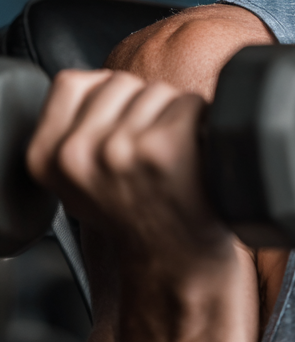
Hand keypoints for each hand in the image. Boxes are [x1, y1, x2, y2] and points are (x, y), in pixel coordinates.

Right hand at [25, 69, 234, 273]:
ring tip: (170, 158)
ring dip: (172, 116)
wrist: (172, 261)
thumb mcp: (77, 182)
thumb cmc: (135, 216)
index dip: (107, 98)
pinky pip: (189, 103)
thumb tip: (92, 81)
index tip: (120, 129)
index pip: (73, 82)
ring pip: (157, 90)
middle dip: (142, 107)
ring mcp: (119, 148)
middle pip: (121, 81)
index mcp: (46, 157)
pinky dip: (201, 123)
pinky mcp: (162, 148)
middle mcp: (77, 152)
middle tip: (149, 154)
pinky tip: (193, 156)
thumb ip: (72, 132)